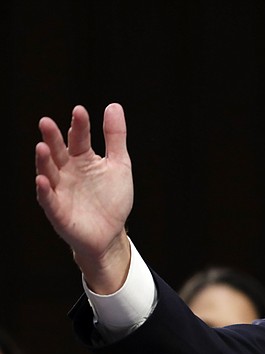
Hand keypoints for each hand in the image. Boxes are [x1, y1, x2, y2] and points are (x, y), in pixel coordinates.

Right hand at [35, 103, 132, 292]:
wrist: (110, 233)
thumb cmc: (112, 198)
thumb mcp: (119, 165)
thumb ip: (115, 137)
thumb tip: (113, 106)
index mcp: (82, 159)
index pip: (79, 138)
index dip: (79, 125)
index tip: (80, 110)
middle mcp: (67, 172)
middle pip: (58, 152)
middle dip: (52, 138)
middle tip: (46, 122)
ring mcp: (61, 190)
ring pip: (49, 172)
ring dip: (44, 161)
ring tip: (42, 146)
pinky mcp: (58, 211)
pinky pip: (49, 200)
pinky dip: (45, 190)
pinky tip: (42, 180)